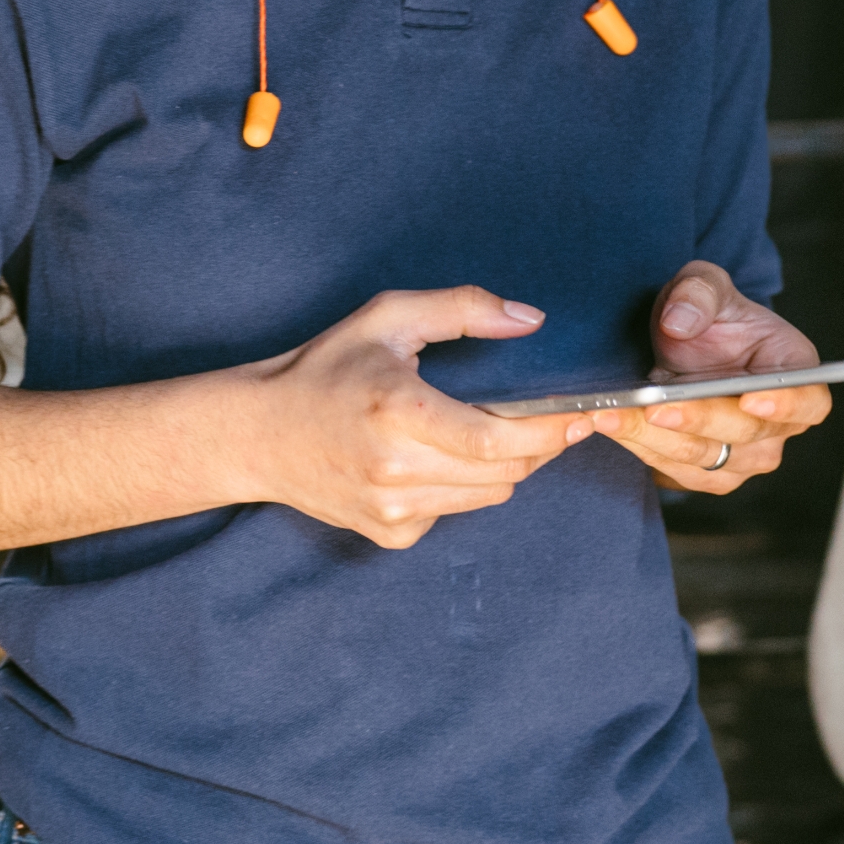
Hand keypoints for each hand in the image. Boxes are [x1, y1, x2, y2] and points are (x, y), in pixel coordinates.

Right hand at [237, 288, 582, 550]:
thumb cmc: (325, 369)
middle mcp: (396, 469)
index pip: (499, 437)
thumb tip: (530, 319)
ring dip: (501, 464)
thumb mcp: (387, 318)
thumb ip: (462, 308)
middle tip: (546, 417)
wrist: (258, 434)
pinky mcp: (389, 534)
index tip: (585, 415)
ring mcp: (392, 510)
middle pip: (507, 470)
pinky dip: (461, 487)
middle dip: (537, 444)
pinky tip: (430, 460)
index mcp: (398, 412)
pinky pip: (456, 511)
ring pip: (490, 495)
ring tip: (476, 430)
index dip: (551, 429)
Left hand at [594, 261, 830, 496]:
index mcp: (795, 375)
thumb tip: (679, 322)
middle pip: (747, 436)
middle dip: (698, 420)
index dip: (786, 405)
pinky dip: (642, 450)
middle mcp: (777, 427)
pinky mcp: (706, 474)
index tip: (751, 400)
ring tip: (613, 415)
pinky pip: (676, 473)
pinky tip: (613, 426)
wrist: (683, 349)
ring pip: (706, 460)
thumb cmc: (710, 318)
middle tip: (655, 405)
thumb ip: (698, 292)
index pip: (808, 401)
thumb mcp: (705, 285)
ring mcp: (743, 457)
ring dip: (657, 440)